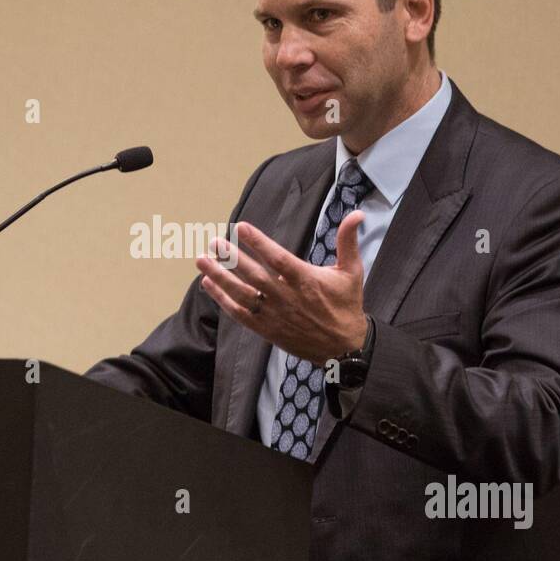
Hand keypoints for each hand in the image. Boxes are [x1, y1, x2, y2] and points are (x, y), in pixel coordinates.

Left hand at [195, 211, 368, 364]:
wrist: (343, 347)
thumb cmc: (346, 305)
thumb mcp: (352, 271)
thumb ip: (348, 241)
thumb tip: (358, 213)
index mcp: (306, 280)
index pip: (277, 258)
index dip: (258, 242)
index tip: (240, 227)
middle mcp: (287, 297)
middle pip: (254, 275)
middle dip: (231, 257)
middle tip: (214, 242)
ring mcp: (274, 315)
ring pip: (242, 294)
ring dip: (219, 277)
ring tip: (202, 260)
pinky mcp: (266, 329)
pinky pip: (240, 314)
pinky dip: (222, 300)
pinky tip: (208, 284)